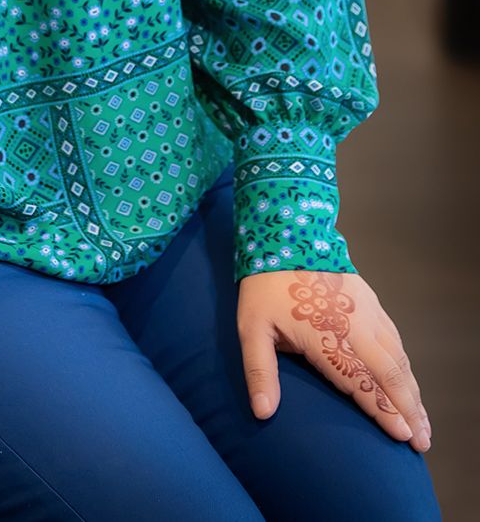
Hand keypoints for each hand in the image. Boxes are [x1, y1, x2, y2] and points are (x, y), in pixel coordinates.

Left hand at [237, 269, 430, 451]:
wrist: (287, 233)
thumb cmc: (264, 285)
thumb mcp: (252, 327)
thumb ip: (259, 371)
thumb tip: (262, 412)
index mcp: (327, 338)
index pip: (361, 383)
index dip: (383, 411)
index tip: (403, 437)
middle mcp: (355, 327)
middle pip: (390, 376)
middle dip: (409, 411)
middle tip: (423, 443)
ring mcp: (367, 314)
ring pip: (398, 359)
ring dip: (413, 391)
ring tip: (423, 421)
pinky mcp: (371, 302)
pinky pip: (395, 339)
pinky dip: (406, 366)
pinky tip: (410, 381)